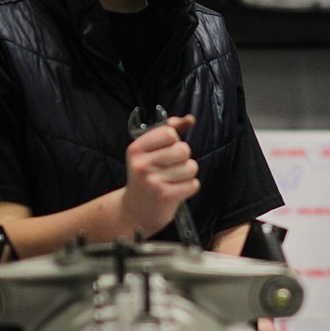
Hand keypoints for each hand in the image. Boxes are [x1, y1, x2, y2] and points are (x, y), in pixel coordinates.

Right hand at [120, 115, 198, 236]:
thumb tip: (189, 119)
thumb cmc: (147, 177)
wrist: (135, 211)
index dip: (174, 141)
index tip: (166, 150)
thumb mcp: (149, 152)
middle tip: (171, 168)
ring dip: (187, 174)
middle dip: (183, 158)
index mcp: (136, 149)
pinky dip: (189, 187)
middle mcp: (142, 164)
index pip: (169, 133)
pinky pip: (193, 184)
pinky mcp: (165, 196)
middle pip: (183, 149)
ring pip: (191, 167)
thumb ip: (169, 131)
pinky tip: (176, 190)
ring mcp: (153, 181)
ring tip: (173, 180)